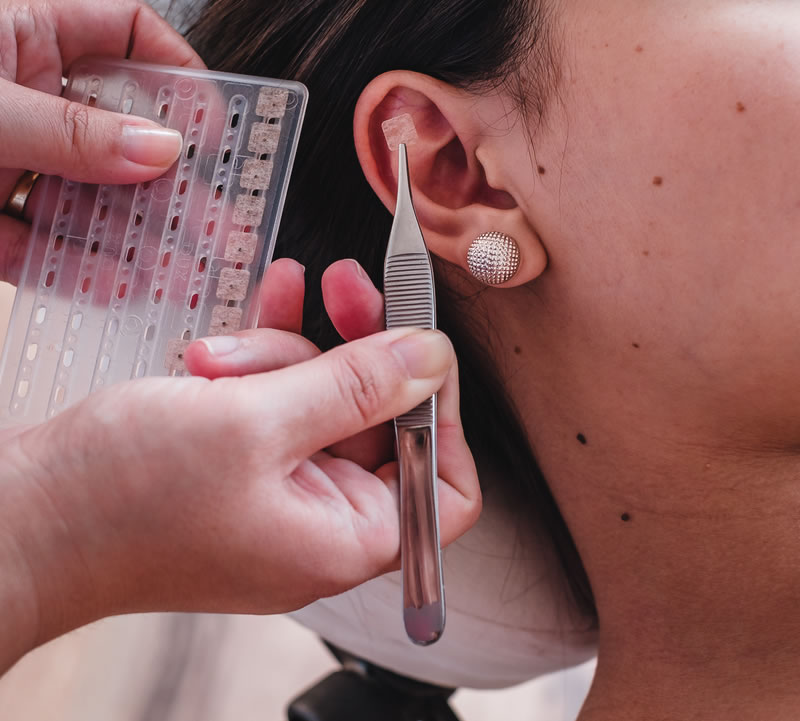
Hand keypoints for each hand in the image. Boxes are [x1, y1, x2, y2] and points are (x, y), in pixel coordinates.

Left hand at [0, 0, 203, 278]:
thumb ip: (69, 131)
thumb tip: (156, 150)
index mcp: (23, 37)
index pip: (127, 35)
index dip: (179, 74)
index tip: (212, 126)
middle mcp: (25, 99)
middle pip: (122, 137)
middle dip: (172, 187)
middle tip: (216, 225)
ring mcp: (8, 160)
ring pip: (87, 201)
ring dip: (135, 241)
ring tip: (180, 272)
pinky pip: (38, 245)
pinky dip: (73, 270)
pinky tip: (114, 285)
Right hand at [0, 259, 479, 673]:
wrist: (21, 519)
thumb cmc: (121, 498)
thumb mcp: (254, 425)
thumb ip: (354, 386)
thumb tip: (432, 357)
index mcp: (345, 536)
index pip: (444, 486)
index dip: (444, 416)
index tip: (420, 351)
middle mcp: (320, 520)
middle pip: (381, 423)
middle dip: (352, 355)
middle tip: (344, 287)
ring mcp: (278, 491)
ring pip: (321, 400)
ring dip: (281, 357)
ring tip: (219, 358)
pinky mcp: (239, 464)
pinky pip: (276, 402)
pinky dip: (260, 363)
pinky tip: (232, 336)